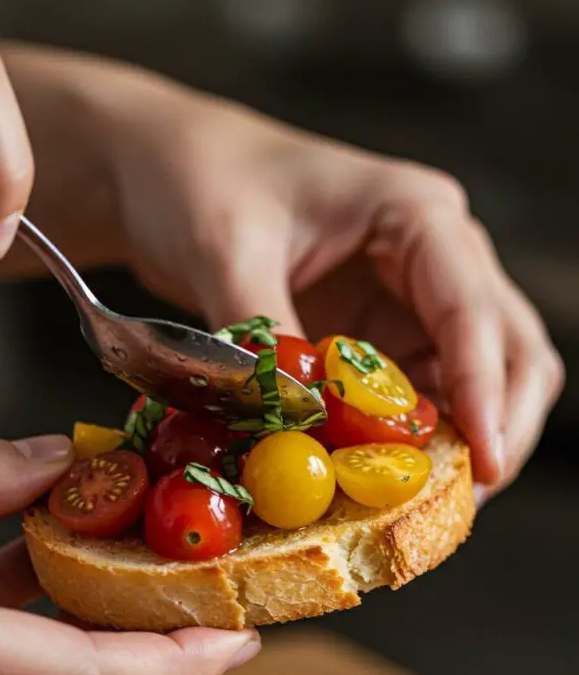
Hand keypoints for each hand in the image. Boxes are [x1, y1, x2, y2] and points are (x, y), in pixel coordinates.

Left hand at [106, 86, 563, 496]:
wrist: (164, 171)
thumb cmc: (200, 180)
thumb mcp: (227, 250)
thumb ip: (266, 337)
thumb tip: (297, 427)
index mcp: (414, 213)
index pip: (473, 309)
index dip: (484, 391)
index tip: (482, 460)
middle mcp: (433, 257)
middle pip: (510, 349)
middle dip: (498, 426)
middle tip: (464, 500)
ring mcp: (409, 300)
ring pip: (474, 382)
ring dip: (458, 442)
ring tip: (423, 504)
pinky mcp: (378, 337)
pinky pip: (416, 398)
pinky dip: (408, 441)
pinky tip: (378, 478)